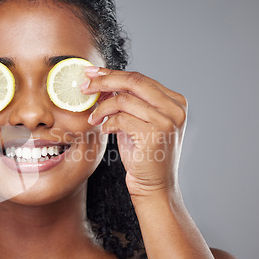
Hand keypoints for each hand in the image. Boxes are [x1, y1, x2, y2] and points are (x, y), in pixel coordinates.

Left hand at [81, 67, 187, 199]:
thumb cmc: (143, 154)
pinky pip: (121, 118)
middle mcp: (175, 108)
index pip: (139, 78)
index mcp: (174, 101)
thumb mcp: (136, 122)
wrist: (153, 185)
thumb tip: (101, 81)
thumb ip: (127, 102)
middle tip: (84, 86)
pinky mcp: (155, 134)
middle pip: (133, 82)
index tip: (91, 72)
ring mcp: (167, 121)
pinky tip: (105, 130)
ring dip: (102, 108)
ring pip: (123, 100)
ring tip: (93, 119)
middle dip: (103, 81)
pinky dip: (107, 123)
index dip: (112, 74)